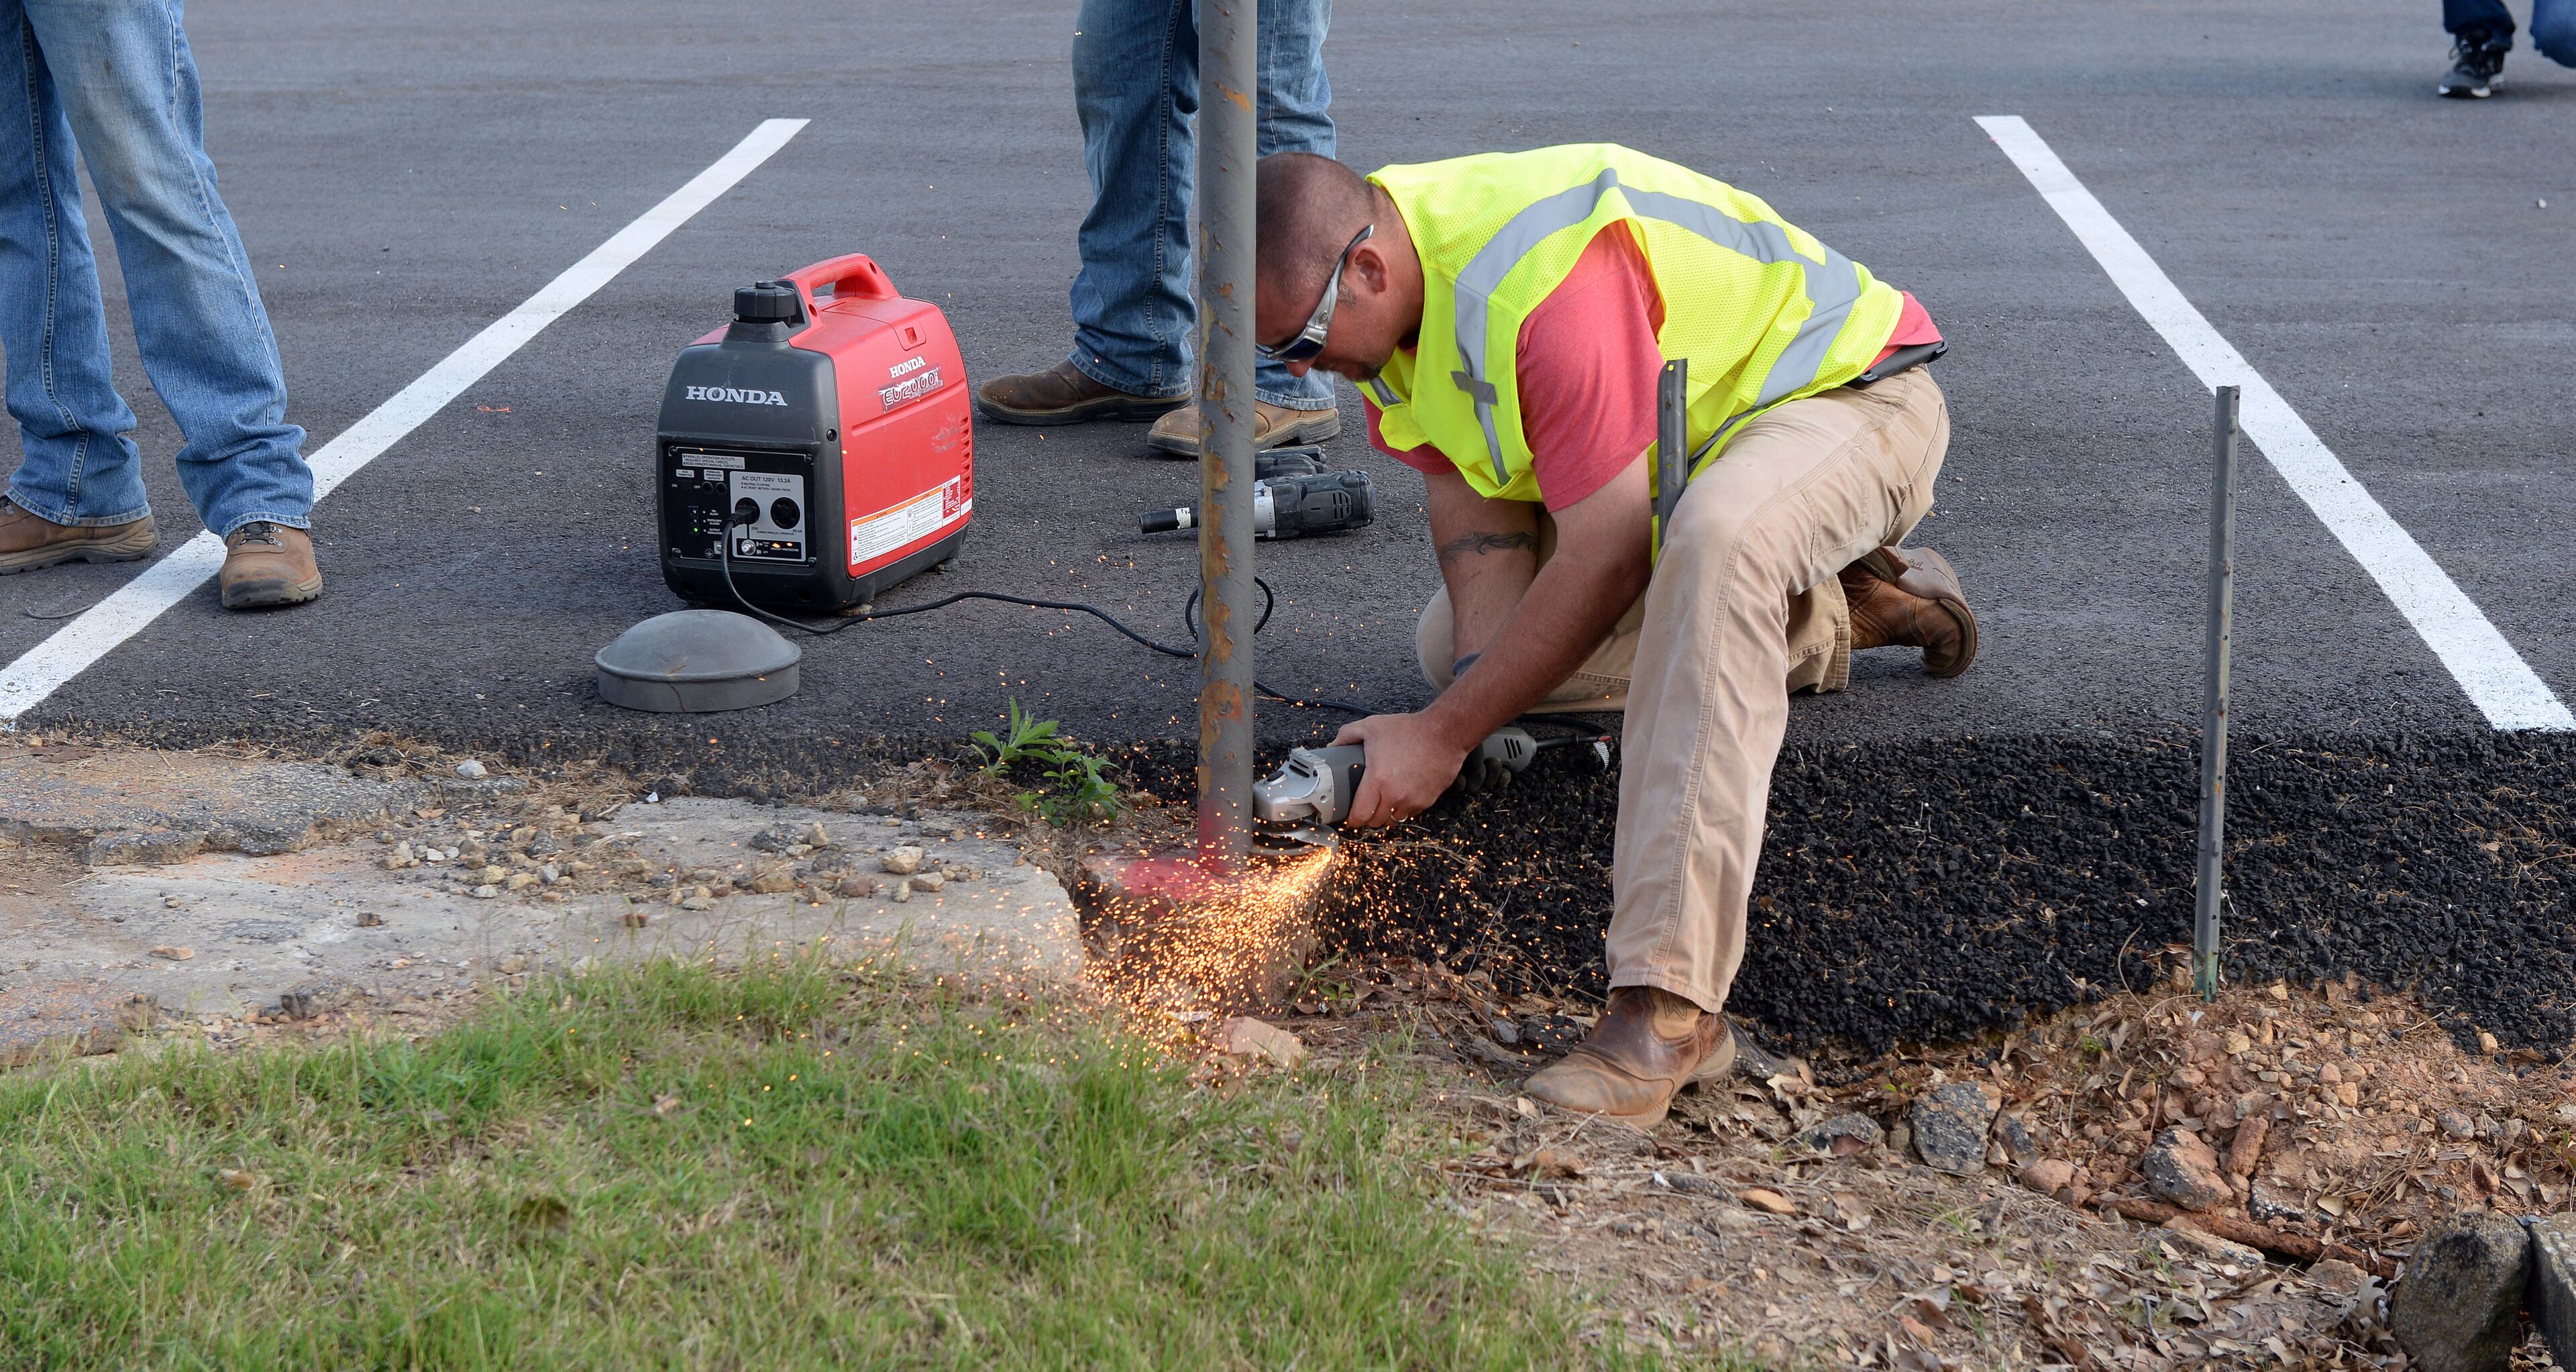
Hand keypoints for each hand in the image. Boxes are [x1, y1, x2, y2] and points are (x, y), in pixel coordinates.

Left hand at [1330, 712, 1470, 827]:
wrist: (1444, 733)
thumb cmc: (1410, 730)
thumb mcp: (1372, 726)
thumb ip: (1347, 735)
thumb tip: (1333, 745)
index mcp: (1378, 780)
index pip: (1360, 815)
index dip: (1352, 819)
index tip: (1350, 815)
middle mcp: (1395, 795)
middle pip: (1376, 822)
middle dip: (1368, 816)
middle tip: (1366, 806)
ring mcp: (1413, 800)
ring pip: (1393, 820)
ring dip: (1386, 815)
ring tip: (1383, 801)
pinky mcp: (1427, 801)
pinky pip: (1410, 813)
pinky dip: (1403, 808)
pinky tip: (1401, 794)